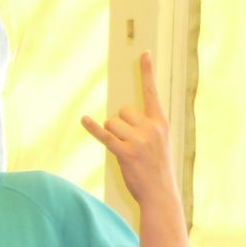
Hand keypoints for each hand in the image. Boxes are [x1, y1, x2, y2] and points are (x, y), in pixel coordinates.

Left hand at [81, 52, 175, 204]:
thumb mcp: (159, 143)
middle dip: (120, 124)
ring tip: (125, 151)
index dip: (147, 72)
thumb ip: (145, 126)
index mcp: (160, 123)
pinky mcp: (126, 153)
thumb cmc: (157, 168)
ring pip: (112, 123)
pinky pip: (105, 136)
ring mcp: (139, 141)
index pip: (152, 93)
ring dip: (112, 135)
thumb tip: (119, 116)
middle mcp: (151, 128)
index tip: (144, 53)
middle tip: (130, 143)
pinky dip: (93, 128)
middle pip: (123, 110)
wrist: (160, 193)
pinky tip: (84, 120)